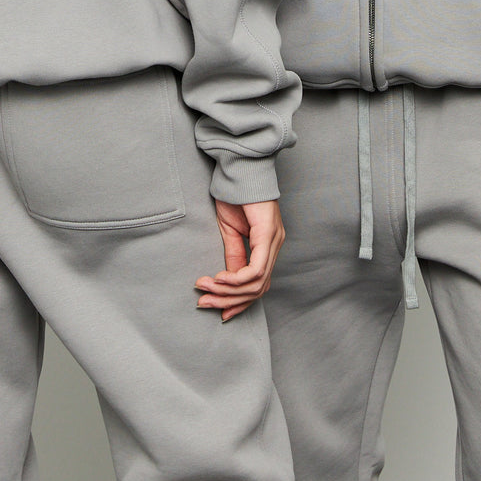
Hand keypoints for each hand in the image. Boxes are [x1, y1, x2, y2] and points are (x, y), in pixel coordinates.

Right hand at [194, 200, 284, 321]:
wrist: (239, 168)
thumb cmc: (235, 194)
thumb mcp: (230, 230)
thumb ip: (233, 255)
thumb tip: (229, 282)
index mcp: (268, 245)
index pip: (259, 284)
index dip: (240, 302)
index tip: (220, 312)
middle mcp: (275, 244)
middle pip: (258, 289)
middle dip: (230, 301)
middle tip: (205, 303)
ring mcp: (274, 239)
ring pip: (257, 283)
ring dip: (229, 292)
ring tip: (206, 290)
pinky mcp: (268, 234)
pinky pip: (256, 269)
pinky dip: (236, 279)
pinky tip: (219, 278)